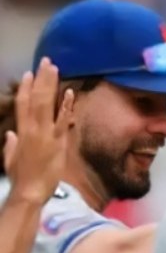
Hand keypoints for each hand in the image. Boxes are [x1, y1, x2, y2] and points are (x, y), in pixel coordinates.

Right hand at [3, 58, 74, 203]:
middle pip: (35, 98)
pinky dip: (65, 107)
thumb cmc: (21, 177)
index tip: (29, 73)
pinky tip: (69, 93)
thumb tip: (9, 134)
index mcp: (21, 131)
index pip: (22, 103)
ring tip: (54, 69)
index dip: (25, 87)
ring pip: (46, 104)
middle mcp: (32, 129)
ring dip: (51, 85)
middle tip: (46, 62)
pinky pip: (62, 121)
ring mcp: (45, 134)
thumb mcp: (11, 158)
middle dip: (41, 79)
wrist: (30, 191)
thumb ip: (11, 144)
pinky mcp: (57, 143)